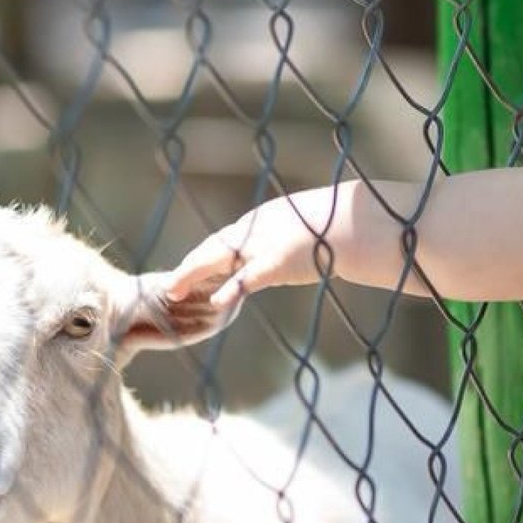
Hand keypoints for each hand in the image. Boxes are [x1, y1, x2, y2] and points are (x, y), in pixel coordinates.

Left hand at [165, 190, 335, 308]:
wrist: (355, 224)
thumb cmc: (339, 227)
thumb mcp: (307, 229)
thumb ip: (291, 239)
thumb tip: (294, 249)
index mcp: (263, 220)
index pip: (226, 240)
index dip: (205, 256)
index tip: (188, 270)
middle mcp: (256, 230)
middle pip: (213, 247)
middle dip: (189, 266)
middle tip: (168, 285)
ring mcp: (264, 245)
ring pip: (218, 259)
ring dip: (191, 274)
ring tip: (172, 291)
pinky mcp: (276, 263)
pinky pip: (246, 279)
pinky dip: (229, 289)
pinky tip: (215, 301)